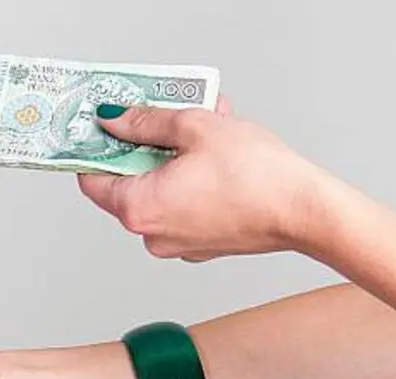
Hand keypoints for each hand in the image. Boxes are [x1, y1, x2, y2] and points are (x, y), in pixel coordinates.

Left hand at [76, 97, 334, 260]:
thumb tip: (115, 120)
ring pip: (160, 190)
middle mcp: (150, 234)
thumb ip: (146, 122)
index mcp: (138, 209)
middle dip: (145, 145)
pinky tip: (217, 154)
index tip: (104, 127)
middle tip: (164, 117)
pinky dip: (191, 178)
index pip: (91, 179)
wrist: (304, 211)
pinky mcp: (200, 244)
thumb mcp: (193, 128)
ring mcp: (176, 243)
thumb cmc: (256, 176)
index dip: (96, 148)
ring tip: (204, 128)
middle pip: (127, 182)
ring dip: (174, 157)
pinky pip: (182, 204)